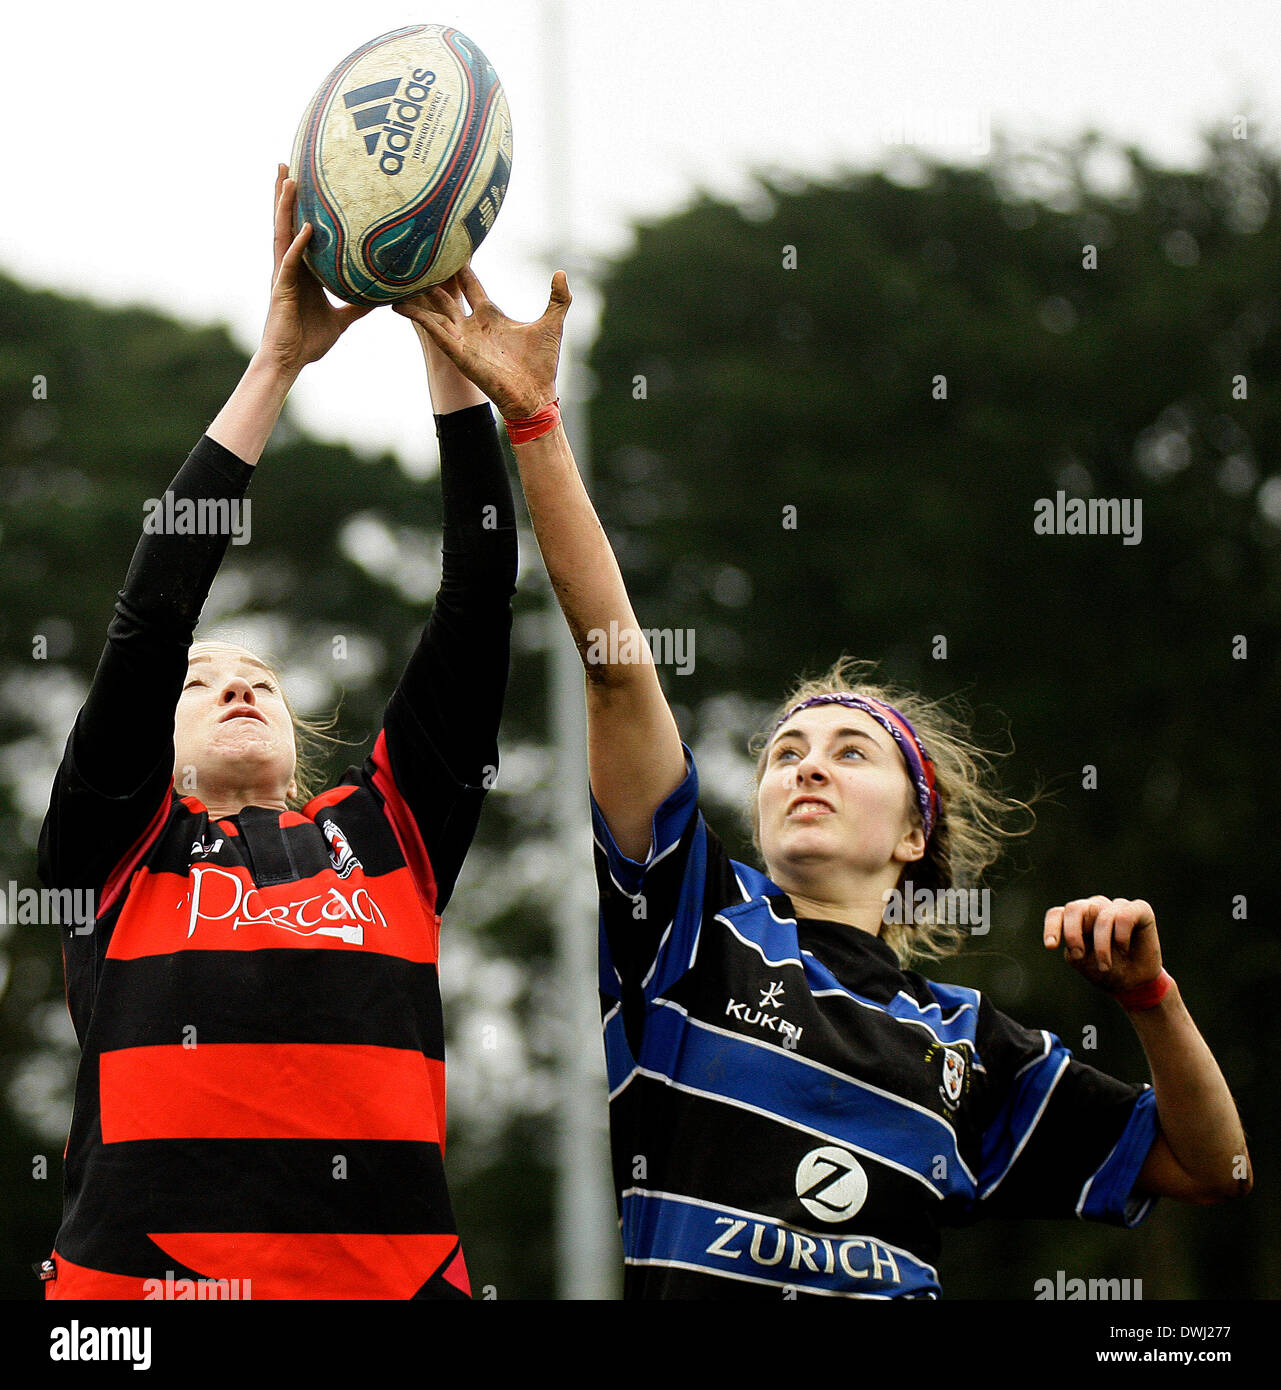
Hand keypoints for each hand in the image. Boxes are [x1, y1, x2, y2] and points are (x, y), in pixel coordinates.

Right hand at [256, 164, 372, 376]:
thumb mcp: (342, 320)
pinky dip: (298, 245)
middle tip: (286, 163)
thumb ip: (358, 306)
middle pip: (286, 223)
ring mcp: (282, 276)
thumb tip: (382, 298)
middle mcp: (289, 267)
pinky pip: (290, 263)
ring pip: (282, 234)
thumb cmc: (309, 341)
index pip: (300, 231)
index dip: (300, 207)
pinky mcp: (280, 290)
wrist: (290, 361)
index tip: (305, 179)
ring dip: (284, 207)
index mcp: (302, 271)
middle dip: (285, 194)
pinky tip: (305, 230)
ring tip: (288, 178)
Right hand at [394, 264, 570, 419]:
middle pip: (444, 292)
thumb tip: (561, 272)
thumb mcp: (552, 323)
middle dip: (431, 275)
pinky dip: (418, 317)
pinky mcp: (458, 352)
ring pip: (432, 309)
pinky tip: (399, 305)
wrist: (536, 395)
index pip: (469, 283)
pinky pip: (433, 330)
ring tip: (395, 278)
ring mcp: (463, 338)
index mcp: (490, 315)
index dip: (460, 265)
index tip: (449, 244)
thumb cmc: (542, 365)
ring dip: (415, 295)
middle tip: (415, 253)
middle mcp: (472, 324)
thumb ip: (558, 298)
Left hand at [1043, 896, 1162, 994]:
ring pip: (1102, 917)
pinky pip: (1124, 917)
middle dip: (1073, 934)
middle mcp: (1094, 908)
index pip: (1057, 914)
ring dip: (1102, 947)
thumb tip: (1072, 938)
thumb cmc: (1106, 970)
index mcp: (1076, 919)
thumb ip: (1073, 946)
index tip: (1051, 946)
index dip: (1051, 927)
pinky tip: (1124, 948)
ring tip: (1105, 966)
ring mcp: (1115, 906)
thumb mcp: (1083, 962)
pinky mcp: (1139, 909)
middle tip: (1078, 955)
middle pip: (1075, 909)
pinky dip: (1122, 937)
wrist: (1135, 983)